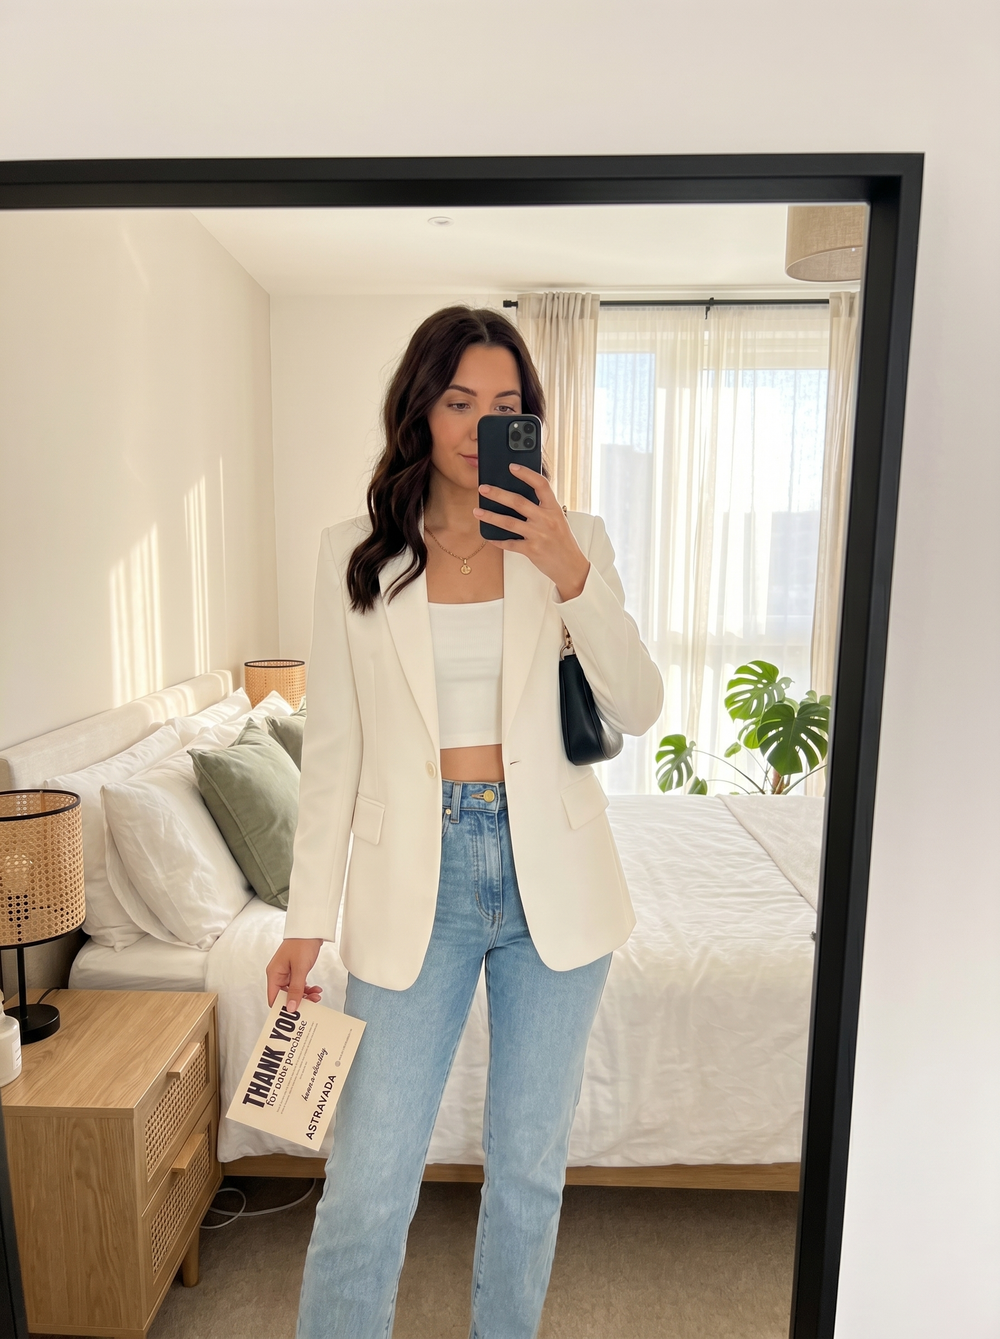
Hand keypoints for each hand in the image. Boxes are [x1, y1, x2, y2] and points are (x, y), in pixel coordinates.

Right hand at [266, 938, 323, 1012]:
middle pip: (284, 996)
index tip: (295, 1015)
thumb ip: (296, 990)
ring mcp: (286, 972)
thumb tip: (291, 1008)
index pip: (274, 999)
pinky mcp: (294, 970)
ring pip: (293, 991)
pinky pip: (298, 985)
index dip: (283, 1008)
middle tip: (312, 1004)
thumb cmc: (302, 944)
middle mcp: (278, 974)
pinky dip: (307, 988)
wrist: (311, 929)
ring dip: (305, 995)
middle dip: (298, 1001)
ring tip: (317, 995)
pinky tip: (315, 989)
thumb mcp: (300, 969)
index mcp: (274, 974)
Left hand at [474, 465, 589, 600]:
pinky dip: (497, 540)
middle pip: (519, 502)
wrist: (571, 567)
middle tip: (483, 488)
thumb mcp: (558, 520)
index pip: (541, 485)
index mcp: (554, 509)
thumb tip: (519, 496)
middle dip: (498, 494)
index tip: (512, 467)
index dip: (526, 474)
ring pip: (509, 522)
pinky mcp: (532, 550)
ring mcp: (538, 535)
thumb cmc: (563, 541)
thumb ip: (543, 508)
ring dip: (490, 516)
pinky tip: (488, 536)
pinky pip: (509, 543)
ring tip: (477, 511)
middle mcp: (546, 520)